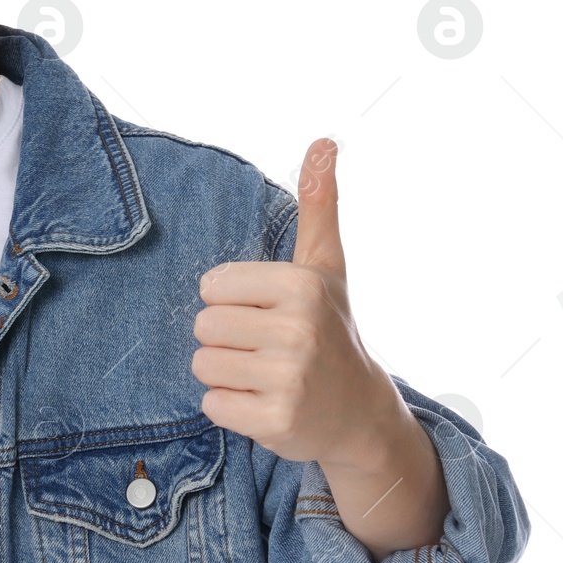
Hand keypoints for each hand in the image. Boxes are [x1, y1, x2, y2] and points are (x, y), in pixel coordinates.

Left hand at [190, 138, 393, 463]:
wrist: (360, 413)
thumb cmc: (331, 329)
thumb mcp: (325, 266)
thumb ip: (318, 204)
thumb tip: (323, 141)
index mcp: (301, 285)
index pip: (211, 286)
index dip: (232, 301)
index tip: (269, 314)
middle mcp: (298, 329)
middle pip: (202, 326)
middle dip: (226, 339)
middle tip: (267, 349)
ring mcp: (288, 379)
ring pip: (203, 365)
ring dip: (226, 374)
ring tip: (265, 375)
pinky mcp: (275, 421)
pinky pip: (213, 405)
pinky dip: (232, 408)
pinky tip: (265, 403)